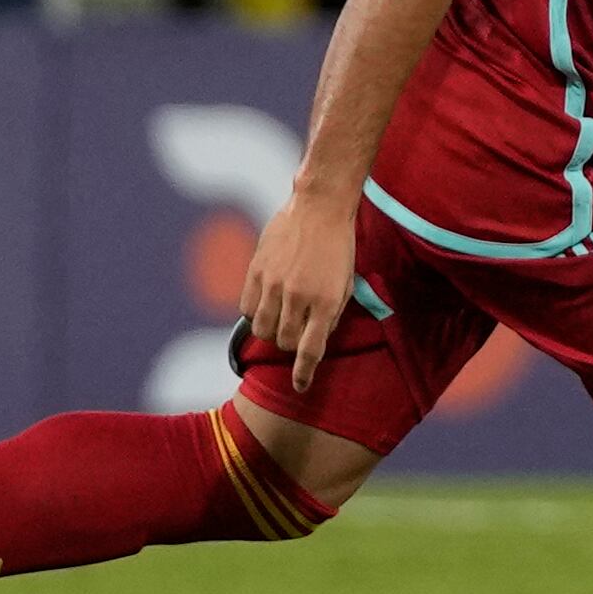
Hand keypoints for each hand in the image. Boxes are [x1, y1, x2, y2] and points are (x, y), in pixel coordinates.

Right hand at [239, 184, 356, 391]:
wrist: (320, 206)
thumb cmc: (338, 246)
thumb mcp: (345, 284)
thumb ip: (330, 315)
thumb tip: (313, 339)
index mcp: (325, 302)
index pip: (310, 350)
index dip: (304, 374)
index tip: (300, 387)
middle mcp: (298, 296)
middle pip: (283, 342)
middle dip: (290, 345)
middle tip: (295, 332)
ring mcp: (274, 283)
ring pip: (262, 329)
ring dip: (271, 332)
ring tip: (279, 320)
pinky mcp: (256, 270)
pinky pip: (247, 308)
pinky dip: (255, 314)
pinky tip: (265, 305)